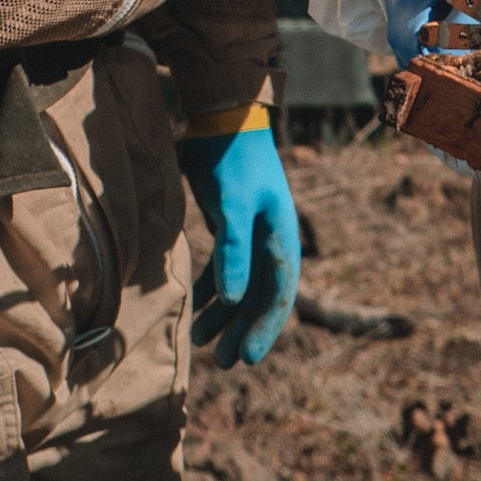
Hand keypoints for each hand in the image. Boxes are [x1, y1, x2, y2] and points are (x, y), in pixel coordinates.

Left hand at [178, 108, 300, 366]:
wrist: (223, 118)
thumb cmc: (232, 160)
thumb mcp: (233, 205)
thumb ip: (233, 252)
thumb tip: (232, 301)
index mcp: (281, 237)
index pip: (277, 293)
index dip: (263, 328)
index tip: (244, 359)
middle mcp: (271, 239)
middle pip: (260, 296)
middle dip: (244, 330)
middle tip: (225, 363)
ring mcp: (252, 231)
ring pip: (243, 284)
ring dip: (226, 314)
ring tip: (204, 342)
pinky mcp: (231, 223)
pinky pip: (228, 267)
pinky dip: (215, 289)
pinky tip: (200, 308)